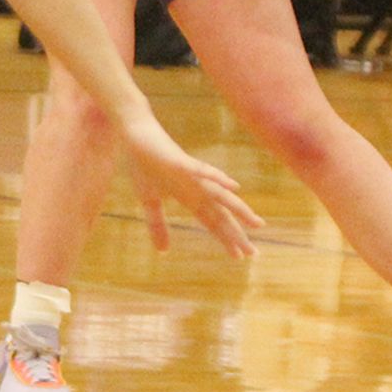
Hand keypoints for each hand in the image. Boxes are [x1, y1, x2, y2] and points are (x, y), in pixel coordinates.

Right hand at [120, 112, 262, 255]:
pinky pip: (202, 170)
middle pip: (221, 214)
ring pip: (220, 194)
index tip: (240, 256)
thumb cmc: (144, 164)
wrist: (135, 135)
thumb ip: (157, 225)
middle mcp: (196, 188)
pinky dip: (217, 178)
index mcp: (189, 197)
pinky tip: (233, 186)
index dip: (226, 238)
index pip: (212, 222)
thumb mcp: (148, 201)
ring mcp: (191, 174)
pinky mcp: (181, 161)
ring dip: (238, 209)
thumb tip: (163, 252)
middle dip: (236, 233)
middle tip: (253, 253)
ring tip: (256, 223)